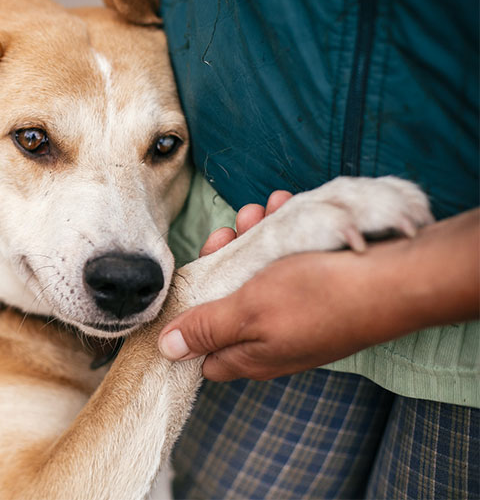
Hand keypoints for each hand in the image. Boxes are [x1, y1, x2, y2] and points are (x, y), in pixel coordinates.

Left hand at [158, 196, 478, 381]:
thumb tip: (168, 348)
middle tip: (227, 231)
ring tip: (259, 210)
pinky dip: (282, 236)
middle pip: (227, 302)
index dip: (189, 317)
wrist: (395, 281)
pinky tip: (285, 208)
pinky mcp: (316, 292)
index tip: (189, 279)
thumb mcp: (248, 311)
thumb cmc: (318, 298)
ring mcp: (296, 317)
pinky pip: (288, 264)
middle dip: (222, 261)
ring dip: (252, 240)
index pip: (203, 351)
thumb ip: (207, 328)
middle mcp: (271, 340)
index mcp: (250, 355)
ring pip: (257, 276)